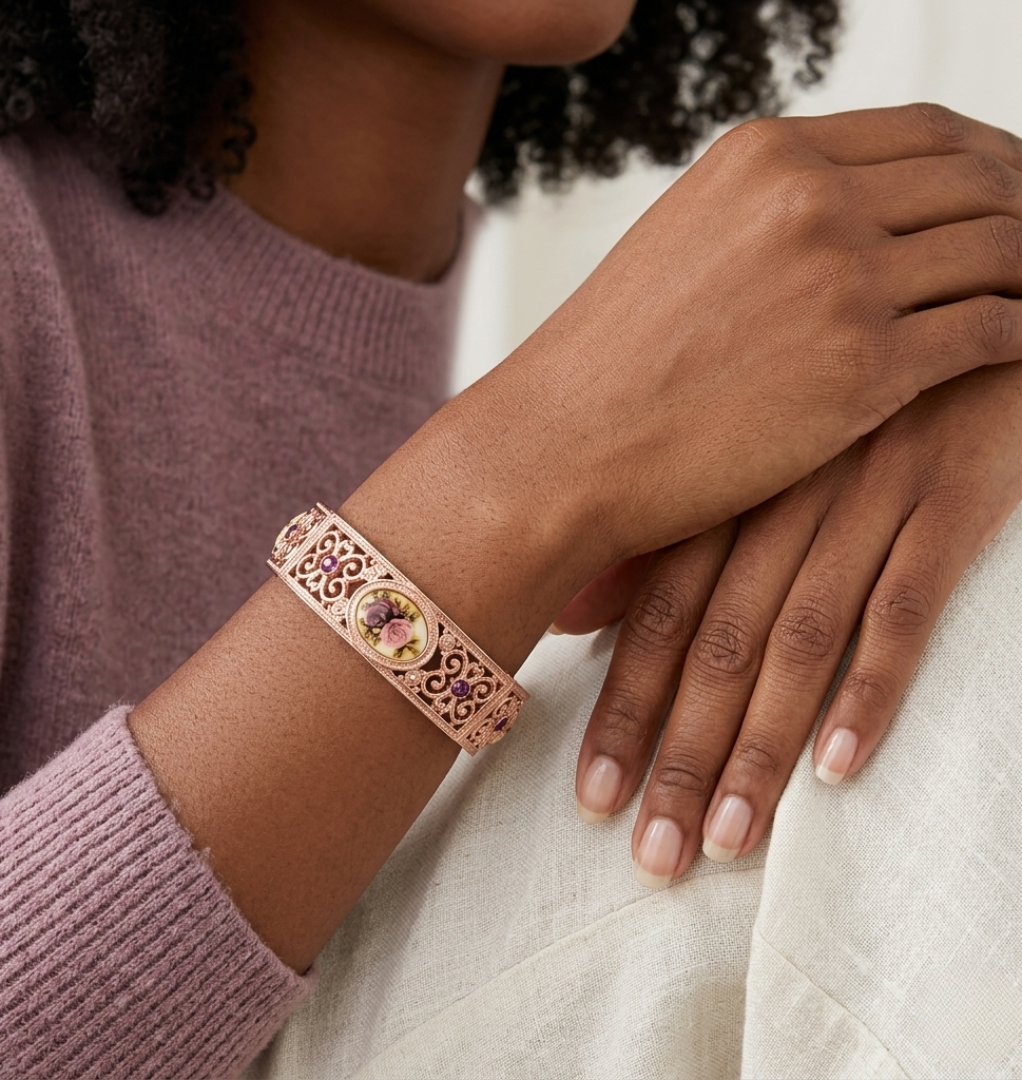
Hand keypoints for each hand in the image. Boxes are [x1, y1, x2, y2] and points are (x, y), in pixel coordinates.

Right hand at [487, 103, 1021, 571]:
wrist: (561, 447)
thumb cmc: (609, 366)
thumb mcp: (685, 246)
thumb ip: (772, 218)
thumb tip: (854, 218)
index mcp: (766, 157)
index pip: (925, 131)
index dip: (990, 159)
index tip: (1012, 193)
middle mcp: (812, 200)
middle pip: (976, 181)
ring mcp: (842, 280)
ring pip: (999, 251)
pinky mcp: (862, 369)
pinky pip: (989, 331)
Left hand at [560, 362, 1021, 886]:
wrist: (968, 290)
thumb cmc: (840, 395)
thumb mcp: (746, 450)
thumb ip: (661, 531)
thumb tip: (573, 617)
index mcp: (723, 477)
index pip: (655, 611)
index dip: (620, 708)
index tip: (589, 796)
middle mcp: (780, 487)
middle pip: (715, 641)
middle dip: (675, 751)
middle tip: (648, 852)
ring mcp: (867, 489)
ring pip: (799, 637)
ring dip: (759, 746)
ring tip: (724, 839)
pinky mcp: (954, 493)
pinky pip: (907, 601)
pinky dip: (871, 688)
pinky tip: (837, 769)